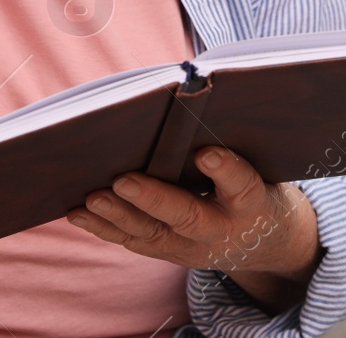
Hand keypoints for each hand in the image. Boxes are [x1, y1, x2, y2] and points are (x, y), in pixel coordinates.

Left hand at [68, 146, 324, 312]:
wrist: (267, 241)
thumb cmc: (257, 184)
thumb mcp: (262, 165)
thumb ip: (232, 141)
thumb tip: (191, 93)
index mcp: (252, 202)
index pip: (241, 184)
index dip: (224, 169)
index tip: (205, 152)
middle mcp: (222, 229)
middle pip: (186, 216)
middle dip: (152, 199)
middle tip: (122, 180)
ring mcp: (193, 247)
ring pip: (152, 233)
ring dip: (119, 215)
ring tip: (91, 198)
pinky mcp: (170, 252)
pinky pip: (134, 241)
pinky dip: (105, 228)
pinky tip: (79, 213)